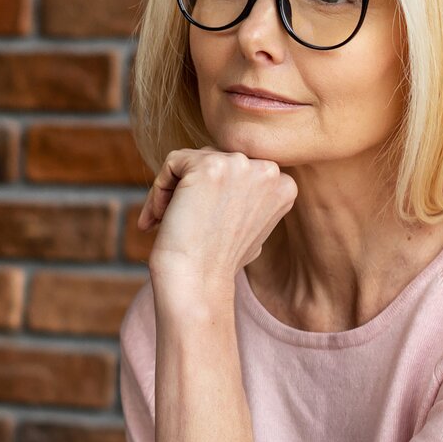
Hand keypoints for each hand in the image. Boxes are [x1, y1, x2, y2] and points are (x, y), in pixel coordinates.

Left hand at [138, 147, 297, 282]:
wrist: (198, 282)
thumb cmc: (219, 262)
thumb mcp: (252, 227)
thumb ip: (251, 198)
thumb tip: (233, 183)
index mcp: (284, 184)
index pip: (237, 169)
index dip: (212, 194)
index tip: (201, 223)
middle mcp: (269, 170)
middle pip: (215, 158)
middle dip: (191, 188)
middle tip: (180, 221)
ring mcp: (240, 165)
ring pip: (192, 160)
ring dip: (173, 189)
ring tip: (167, 220)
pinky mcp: (209, 165)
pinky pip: (172, 162)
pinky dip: (158, 189)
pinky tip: (159, 217)